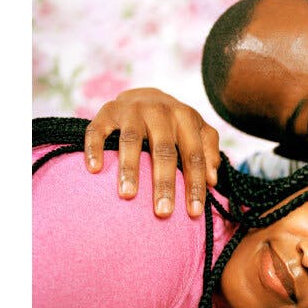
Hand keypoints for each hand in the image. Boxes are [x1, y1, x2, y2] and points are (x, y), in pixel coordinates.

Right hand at [82, 88, 221, 217]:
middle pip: (163, 150)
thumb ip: (208, 152)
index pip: (193, 155)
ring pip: (131, 140)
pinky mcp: (106, 112)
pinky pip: (97, 130)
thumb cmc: (174, 123)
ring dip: (129, 168)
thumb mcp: (197, 131)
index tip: (193, 212)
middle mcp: (158, 111)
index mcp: (184, 117)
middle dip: (164, 183)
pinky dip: (94, 149)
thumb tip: (213, 180)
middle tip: (163, 212)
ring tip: (128, 195)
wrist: (144, 95)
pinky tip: (94, 170)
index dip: (195, 183)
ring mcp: (131, 111)